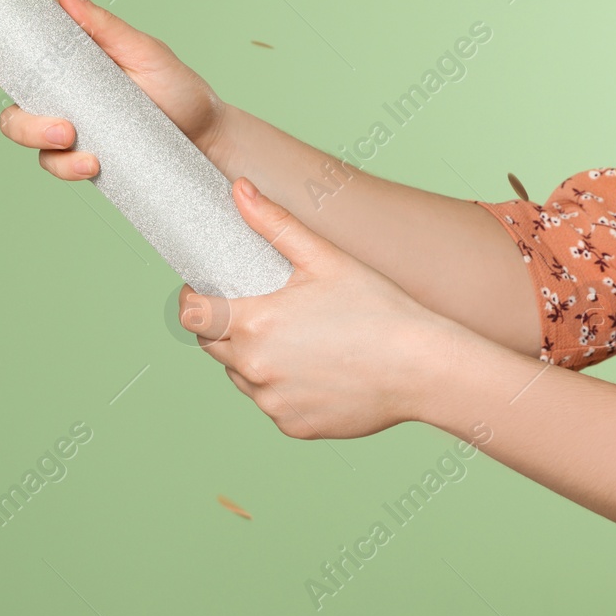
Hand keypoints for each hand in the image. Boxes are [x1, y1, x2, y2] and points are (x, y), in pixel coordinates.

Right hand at [0, 0, 230, 179]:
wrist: (207, 138)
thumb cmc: (177, 87)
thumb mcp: (143, 50)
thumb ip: (102, 25)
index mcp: (62, 57)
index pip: (9, 55)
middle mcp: (56, 91)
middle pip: (6, 99)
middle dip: (3, 106)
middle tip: (23, 105)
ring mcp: (65, 127)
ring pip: (23, 133)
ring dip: (36, 135)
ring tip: (72, 135)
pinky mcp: (79, 158)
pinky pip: (55, 164)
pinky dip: (67, 166)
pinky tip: (91, 162)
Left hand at [180, 177, 466, 438]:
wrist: (424, 368)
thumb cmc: (378, 308)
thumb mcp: (324, 258)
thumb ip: (274, 224)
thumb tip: (238, 189)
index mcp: (256, 323)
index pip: (192, 314)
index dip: (193, 300)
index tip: (206, 291)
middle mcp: (255, 367)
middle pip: (212, 345)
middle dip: (224, 326)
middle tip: (256, 309)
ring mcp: (272, 401)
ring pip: (241, 377)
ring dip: (251, 358)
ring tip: (292, 339)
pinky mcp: (292, 426)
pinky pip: (271, 402)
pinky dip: (281, 387)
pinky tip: (313, 369)